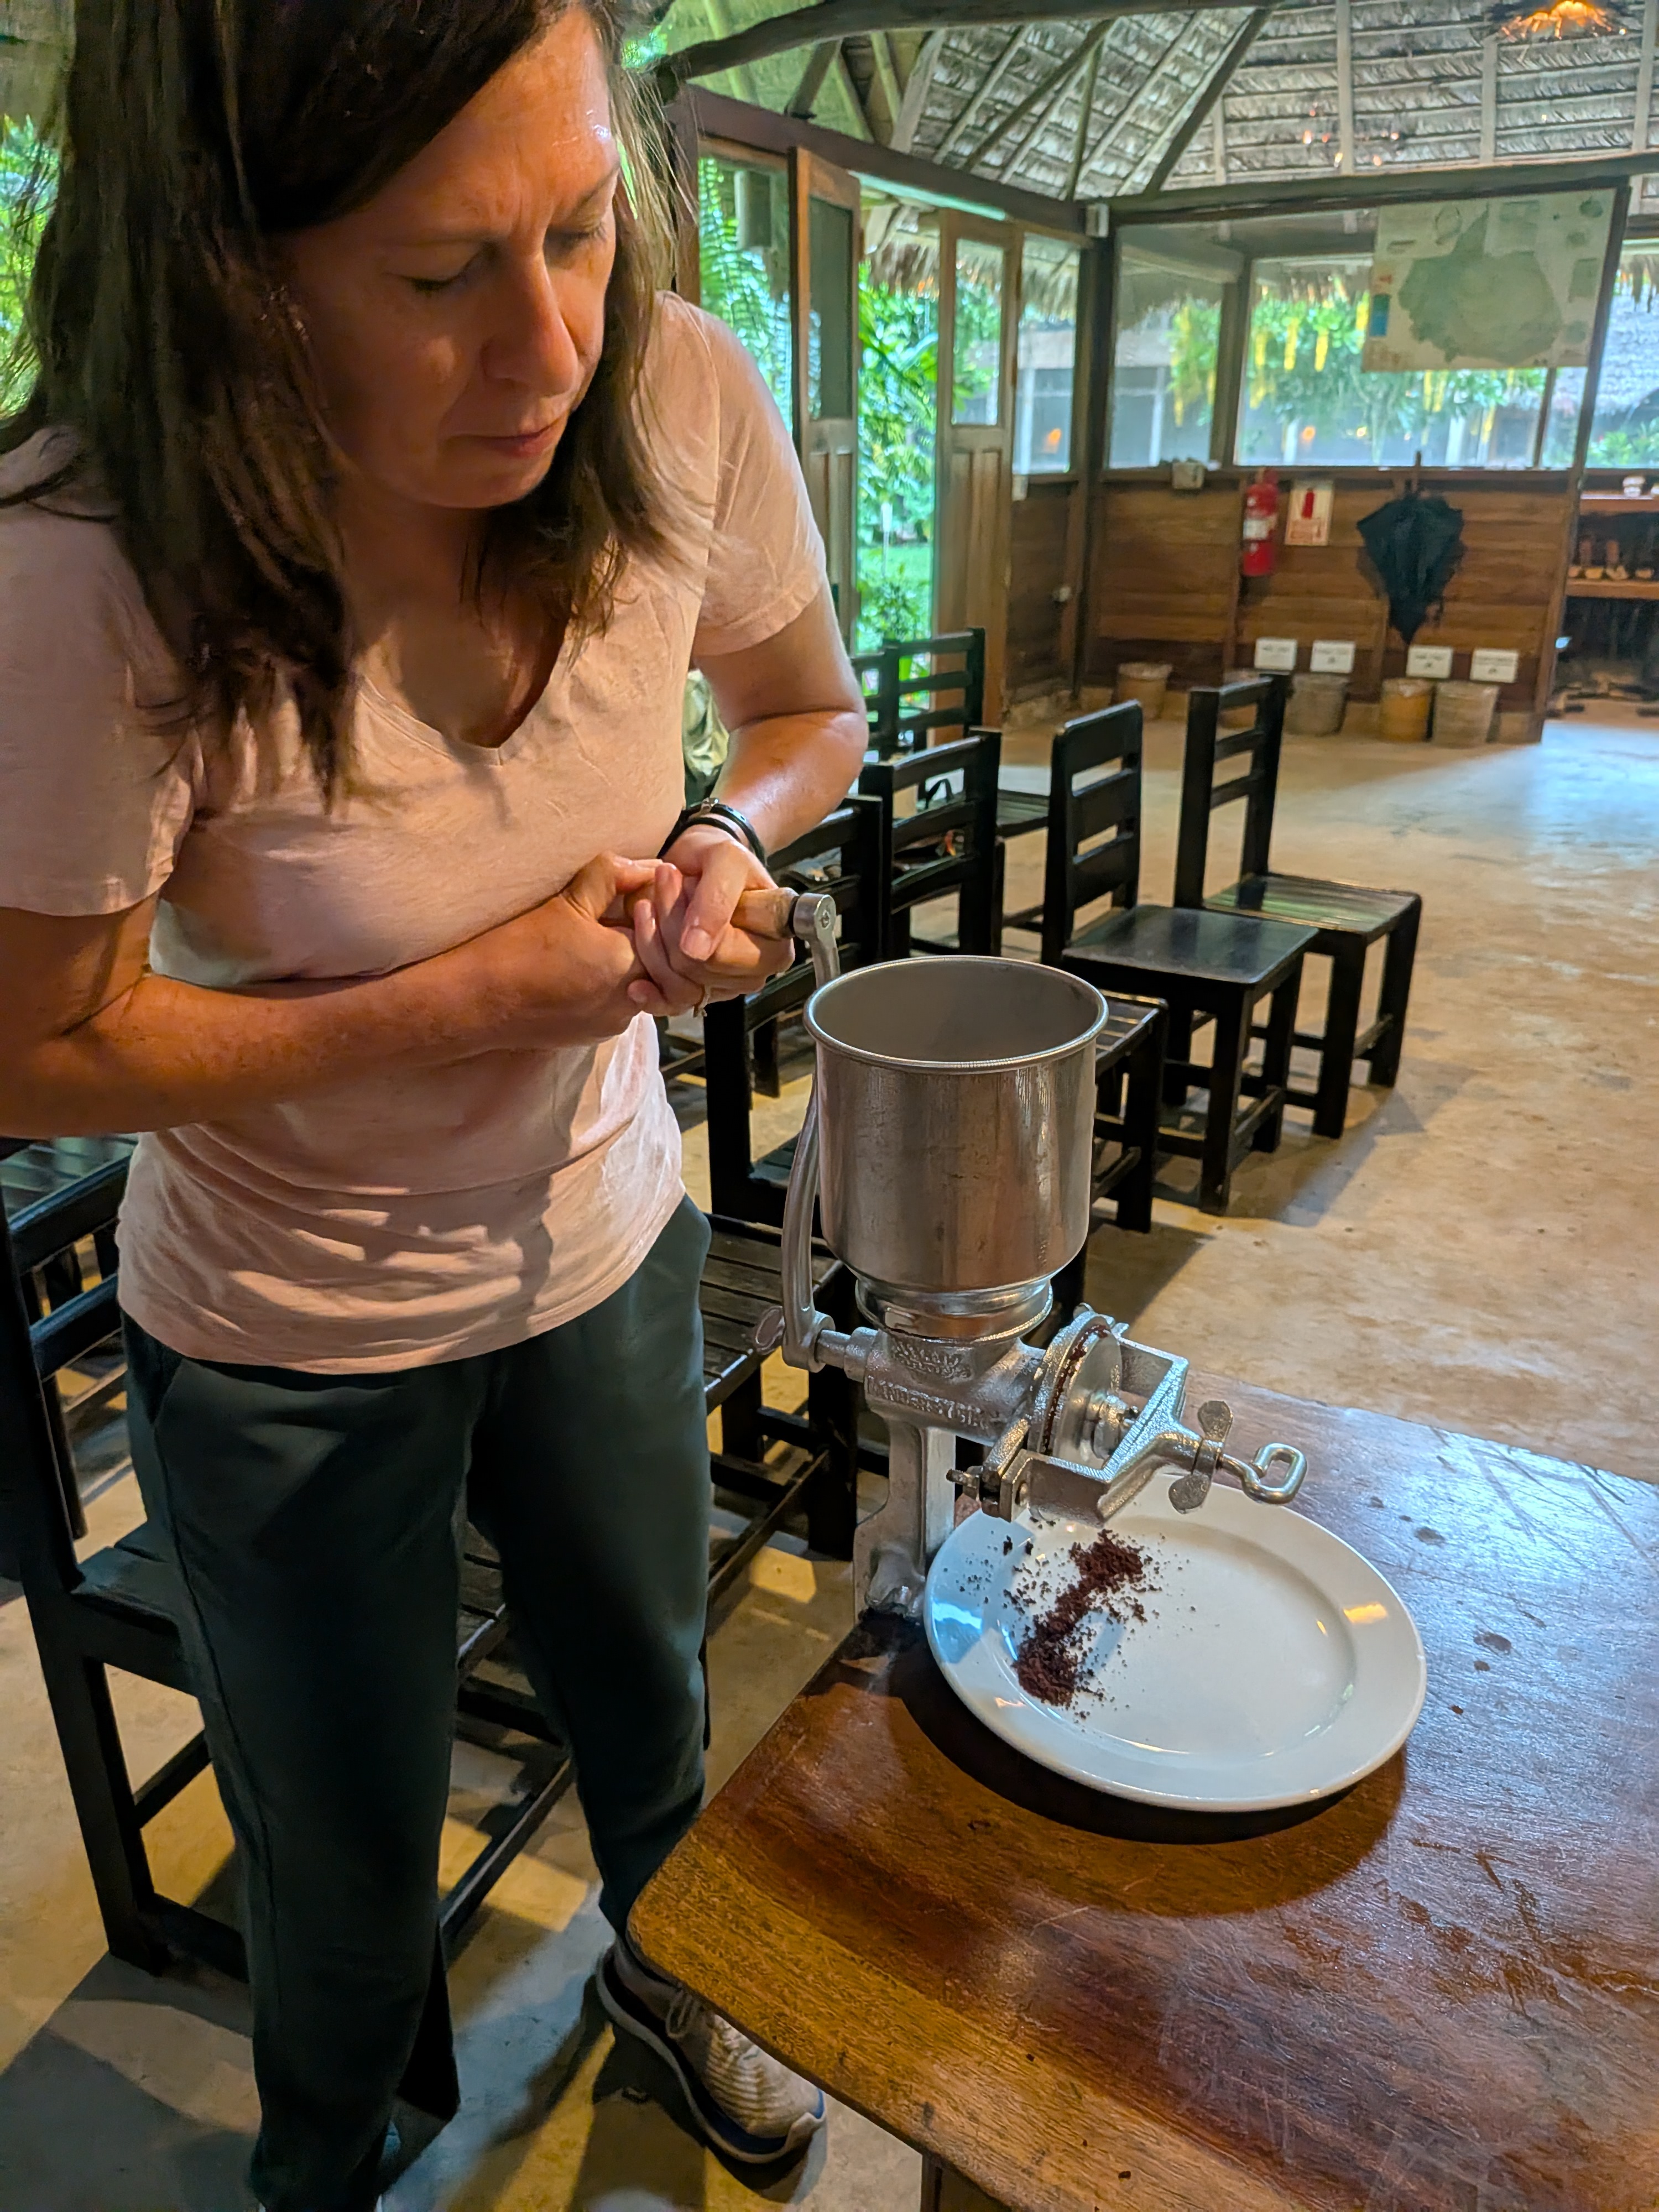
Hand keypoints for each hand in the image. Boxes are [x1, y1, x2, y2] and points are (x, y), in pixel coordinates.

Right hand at [469, 853, 684, 1048]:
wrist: (475, 1003)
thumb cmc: (516, 949)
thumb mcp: (568, 901)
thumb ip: (613, 876)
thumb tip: (648, 865)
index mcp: (628, 965)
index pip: (667, 932)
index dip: (658, 907)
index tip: (640, 891)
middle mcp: (629, 1002)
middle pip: (660, 962)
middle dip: (649, 934)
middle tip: (625, 911)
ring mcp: (612, 1022)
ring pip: (642, 983)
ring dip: (630, 958)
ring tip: (602, 935)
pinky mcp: (593, 1034)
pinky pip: (617, 1002)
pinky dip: (612, 980)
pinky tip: (585, 962)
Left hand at [649, 824, 795, 1002]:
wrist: (698, 864)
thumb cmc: (719, 858)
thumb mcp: (726, 860)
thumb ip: (717, 899)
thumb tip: (698, 951)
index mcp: (775, 946)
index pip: (724, 951)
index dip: (694, 922)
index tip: (679, 882)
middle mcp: (756, 972)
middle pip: (699, 969)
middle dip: (670, 926)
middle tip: (662, 884)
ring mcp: (727, 986)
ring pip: (679, 984)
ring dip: (653, 942)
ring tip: (648, 904)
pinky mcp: (699, 994)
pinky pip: (670, 1002)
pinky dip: (650, 990)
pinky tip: (635, 983)